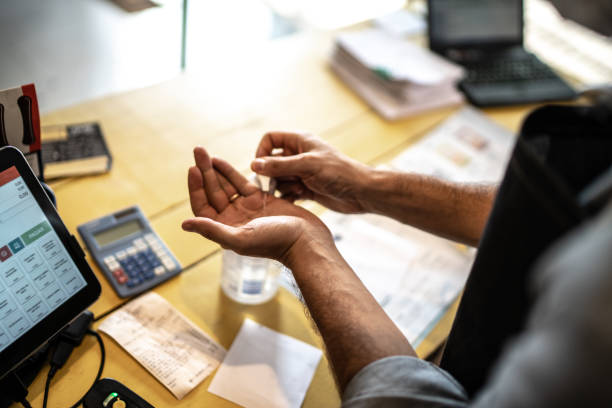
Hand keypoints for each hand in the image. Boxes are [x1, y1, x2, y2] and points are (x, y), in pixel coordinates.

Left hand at [182, 147, 332, 262]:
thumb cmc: (276, 242)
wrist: (306, 240)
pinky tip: (221, 161)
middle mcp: (233, 219)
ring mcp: (246, 209)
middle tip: (198, 150)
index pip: (202, 206)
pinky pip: (242, 183)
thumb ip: (213, 230)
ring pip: (226, 185)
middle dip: (204, 171)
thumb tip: (184, 224)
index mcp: (225, 229)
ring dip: (215, 169)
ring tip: (205, 152)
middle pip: (212, 192)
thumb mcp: (241, 238)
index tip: (193, 169)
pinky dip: (231, 172)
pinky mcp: (261, 200)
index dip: (195, 188)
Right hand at [251, 131, 370, 213]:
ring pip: (278, 179)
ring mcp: (301, 173)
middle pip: (271, 162)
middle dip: (271, 175)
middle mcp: (298, 155)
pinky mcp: (305, 188)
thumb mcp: (307, 166)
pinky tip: (296, 200)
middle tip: (274, 187)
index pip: (270, 139)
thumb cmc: (338, 173)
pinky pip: (287, 192)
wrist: (361, 193)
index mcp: (299, 141)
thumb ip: (279, 165)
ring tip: (296, 191)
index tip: (261, 168)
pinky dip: (287, 197)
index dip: (262, 152)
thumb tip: (254, 165)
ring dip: (281, 187)